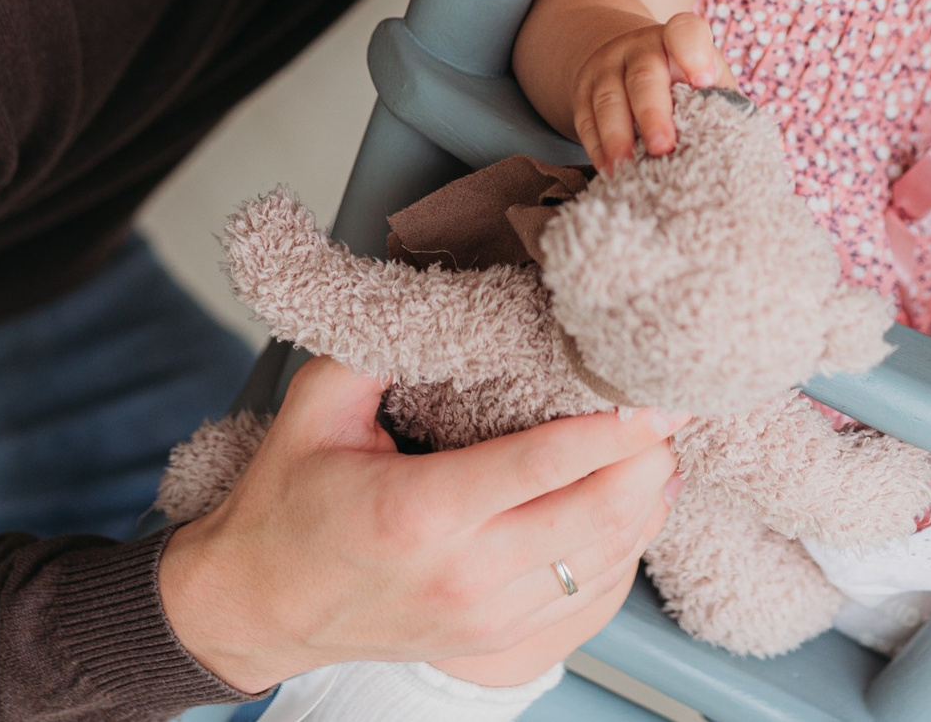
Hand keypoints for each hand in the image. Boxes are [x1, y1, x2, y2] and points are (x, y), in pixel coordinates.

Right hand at [158, 357, 682, 694]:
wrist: (255, 608)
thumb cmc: (285, 505)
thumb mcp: (317, 406)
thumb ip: (381, 342)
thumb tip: (447, 287)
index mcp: (419, 512)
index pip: (545, 465)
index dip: (616, 429)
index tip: (662, 394)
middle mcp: (464, 575)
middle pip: (597, 517)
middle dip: (651, 460)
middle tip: (675, 409)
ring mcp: (486, 619)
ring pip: (607, 561)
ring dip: (649, 503)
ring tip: (663, 449)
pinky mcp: (500, 643)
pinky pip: (593, 597)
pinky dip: (627, 548)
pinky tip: (635, 506)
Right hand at [572, 12, 728, 167]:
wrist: (625, 56)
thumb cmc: (681, 77)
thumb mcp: (704, 76)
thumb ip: (725, 102)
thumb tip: (762, 147)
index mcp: (678, 39)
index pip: (686, 31)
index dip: (693, 53)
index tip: (703, 82)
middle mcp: (640, 47)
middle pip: (644, 76)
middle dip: (652, 112)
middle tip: (663, 147)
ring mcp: (607, 66)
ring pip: (608, 99)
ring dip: (617, 136)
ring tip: (626, 169)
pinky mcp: (583, 89)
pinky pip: (585, 118)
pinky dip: (596, 146)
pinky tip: (609, 170)